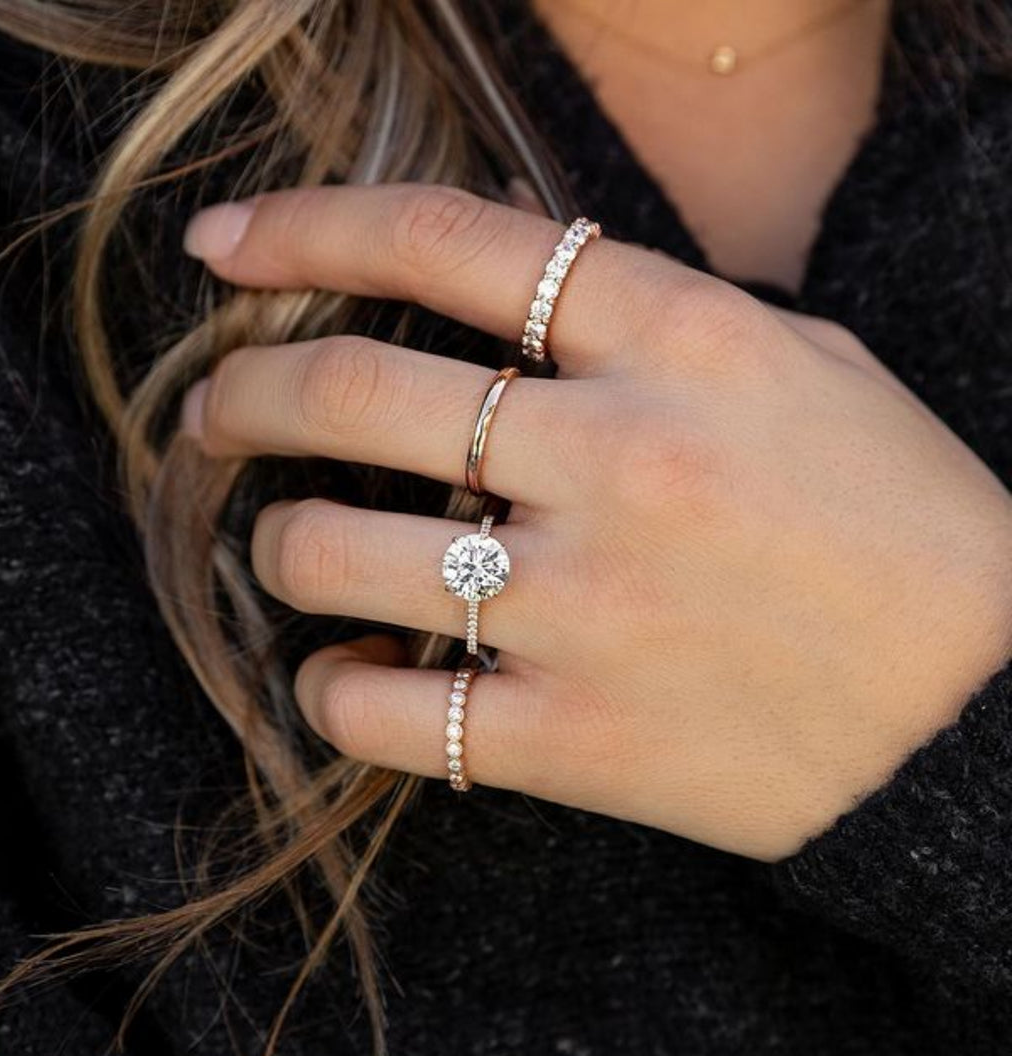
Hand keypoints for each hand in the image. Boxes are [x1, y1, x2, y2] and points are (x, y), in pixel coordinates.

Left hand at [179, 182, 1011, 861]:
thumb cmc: (907, 534)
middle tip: (210, 409)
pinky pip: (386, 713)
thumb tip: (528, 310)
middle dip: (244, 389)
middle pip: (353, 389)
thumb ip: (663, 327)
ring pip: (334, 552)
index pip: (445, 241)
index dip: (307, 227)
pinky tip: (342, 673)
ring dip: (276, 542)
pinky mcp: (574, 739)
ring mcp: (586, 604)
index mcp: (681, 341)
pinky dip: (330, 690)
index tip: (224, 249)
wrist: (979, 722)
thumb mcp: (806, 376)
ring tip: (281, 543)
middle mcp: (617, 457)